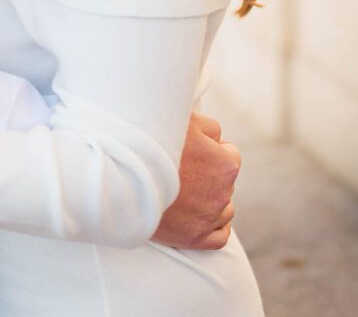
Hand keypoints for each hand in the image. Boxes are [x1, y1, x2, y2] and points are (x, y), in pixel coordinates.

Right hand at [151, 111, 239, 249]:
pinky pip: (219, 238)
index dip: (212, 149)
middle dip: (210, 174)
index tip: (194, 149)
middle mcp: (222, 193)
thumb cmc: (156, 142)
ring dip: (212, 200)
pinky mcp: (195, 238)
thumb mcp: (188, 120)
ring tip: (188, 192)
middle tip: (184, 168)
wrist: (126, 175)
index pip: (230, 154)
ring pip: (225, 210)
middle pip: (225, 182)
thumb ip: (211, 128)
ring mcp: (209, 218)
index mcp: (225, 164)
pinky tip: (204, 218)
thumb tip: (217, 139)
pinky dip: (216, 227)